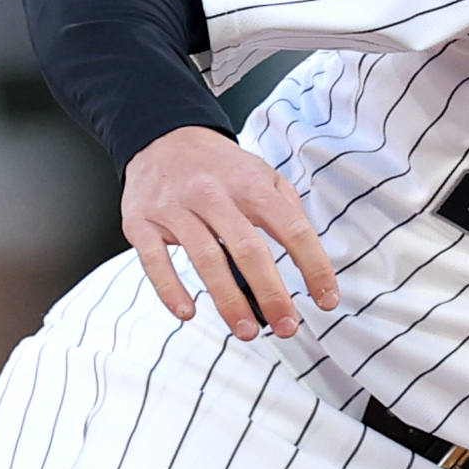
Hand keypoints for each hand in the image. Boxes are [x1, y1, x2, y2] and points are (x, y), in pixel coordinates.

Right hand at [122, 125, 340, 340]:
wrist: (162, 137)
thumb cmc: (220, 167)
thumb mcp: (263, 175)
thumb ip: (289, 211)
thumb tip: (313, 261)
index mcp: (251, 185)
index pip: (292, 229)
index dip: (314, 266)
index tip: (326, 300)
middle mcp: (213, 194)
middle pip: (248, 248)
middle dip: (271, 292)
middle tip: (287, 326)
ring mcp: (175, 209)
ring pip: (206, 257)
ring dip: (228, 299)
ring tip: (247, 331)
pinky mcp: (142, 222)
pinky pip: (155, 259)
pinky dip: (171, 289)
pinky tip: (188, 312)